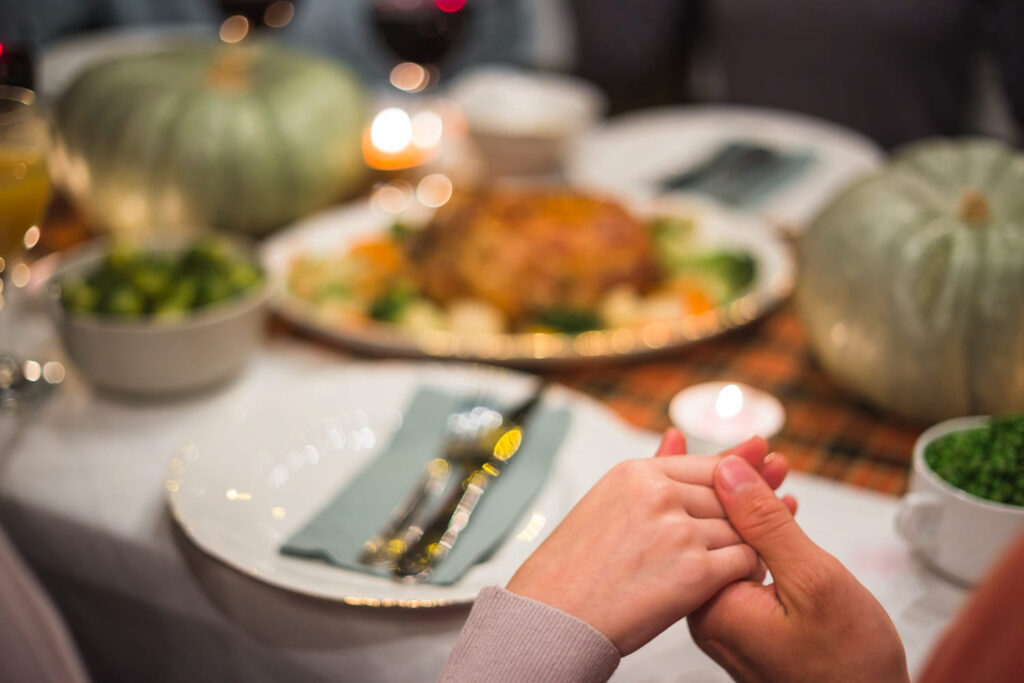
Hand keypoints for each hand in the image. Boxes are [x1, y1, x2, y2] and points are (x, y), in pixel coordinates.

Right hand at [506, 430, 785, 654]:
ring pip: (740, 529)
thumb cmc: (575, 565)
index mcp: (638, 473)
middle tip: (780, 512)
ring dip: (745, 546)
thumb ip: (652, 470)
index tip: (769, 470)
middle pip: (729, 497)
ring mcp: (677, 531)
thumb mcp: (609, 501)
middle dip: (750, 511)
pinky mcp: (692, 571)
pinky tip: (733, 581)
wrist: (553, 616)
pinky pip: (743, 562)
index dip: (742, 474)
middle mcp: (659, 494)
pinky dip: (745, 572)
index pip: (710, 466)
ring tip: (736, 561)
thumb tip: (676, 434)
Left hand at [688, 456, 908, 682]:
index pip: (703, 520)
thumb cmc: (847, 666)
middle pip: (711, 528)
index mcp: (713, 602)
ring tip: (774, 469)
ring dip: (754, 508)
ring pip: (729, 545)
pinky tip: (779, 513)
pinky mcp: (746, 626)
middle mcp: (709, 612)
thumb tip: (727, 470)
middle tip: (761, 448)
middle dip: (737, 484)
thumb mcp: (813, 580)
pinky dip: (762, 539)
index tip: (748, 443)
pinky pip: (743, 568)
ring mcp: (726, 620)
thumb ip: (766, 524)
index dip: (724, 473)